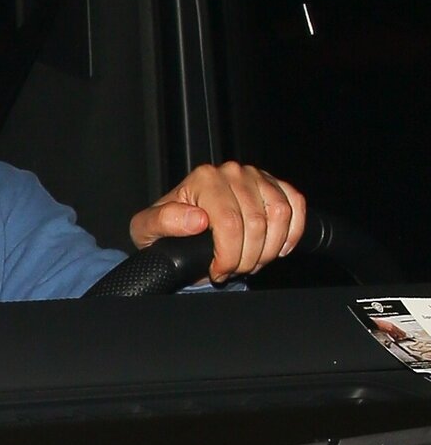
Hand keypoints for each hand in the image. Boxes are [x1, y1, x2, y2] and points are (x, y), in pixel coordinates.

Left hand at [128, 161, 305, 283]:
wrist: (182, 221)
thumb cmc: (166, 225)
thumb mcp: (148, 228)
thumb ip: (163, 222)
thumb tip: (196, 219)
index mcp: (204, 178)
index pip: (228, 222)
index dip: (228, 255)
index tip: (219, 272)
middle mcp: (231, 172)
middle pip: (256, 223)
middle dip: (247, 257)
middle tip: (234, 271)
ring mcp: (256, 176)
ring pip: (279, 216)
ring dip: (269, 248)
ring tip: (251, 262)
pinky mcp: (275, 185)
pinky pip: (296, 205)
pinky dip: (293, 230)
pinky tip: (277, 248)